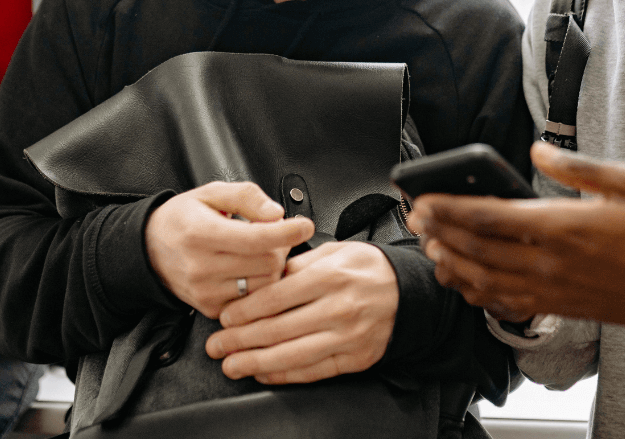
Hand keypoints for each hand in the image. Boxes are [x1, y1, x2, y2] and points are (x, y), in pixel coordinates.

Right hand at [145, 181, 313, 318]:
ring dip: (272, 268)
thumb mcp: (211, 193)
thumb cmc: (183, 218)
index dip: (287, 231)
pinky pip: (252, 302)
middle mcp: (201, 266)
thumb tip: (276, 213)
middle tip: (272, 236)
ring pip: (264, 286)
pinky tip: (249, 271)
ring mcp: (206, 291)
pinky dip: (260, 286)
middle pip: (267, 263)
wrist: (150, 249)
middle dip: (280, 248)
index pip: (256, 238)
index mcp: (201, 233)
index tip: (304, 225)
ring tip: (258, 253)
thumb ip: (246, 197)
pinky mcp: (211, 308)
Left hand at [205, 241, 397, 383]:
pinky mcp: (354, 359)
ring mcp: (347, 337)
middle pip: (278, 329)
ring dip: (255, 362)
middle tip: (216, 345)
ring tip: (231, 365)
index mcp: (330, 276)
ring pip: (292, 354)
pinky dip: (284, 374)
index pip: (276, 297)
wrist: (408, 292)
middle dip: (240, 340)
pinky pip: (313, 371)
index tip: (225, 318)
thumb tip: (263, 278)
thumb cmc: (368, 269)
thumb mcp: (334, 251)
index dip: (245, 310)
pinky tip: (264, 372)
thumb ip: (298, 265)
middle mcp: (338, 308)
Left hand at [408, 142, 624, 331]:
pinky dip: (477, 293)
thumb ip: (575, 166)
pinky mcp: (558, 307)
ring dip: (452, 264)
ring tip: (432, 247)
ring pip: (484, 281)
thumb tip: (537, 151)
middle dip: (439, 233)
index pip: (489, 217)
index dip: (449, 209)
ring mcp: (552, 289)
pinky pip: (505, 304)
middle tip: (417, 218)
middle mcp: (550, 262)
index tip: (423, 199)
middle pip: (476, 249)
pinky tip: (465, 280)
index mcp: (563, 225)